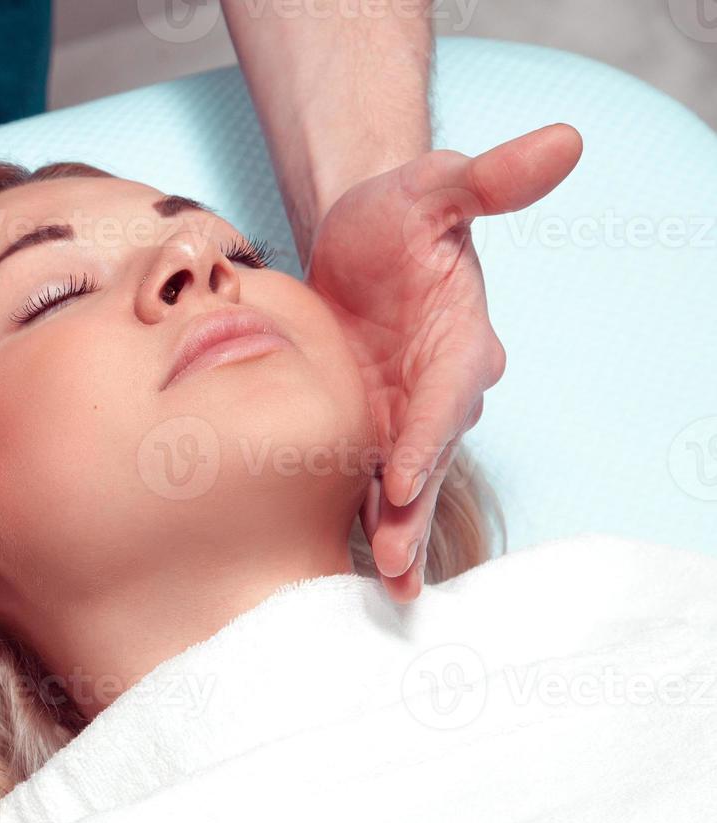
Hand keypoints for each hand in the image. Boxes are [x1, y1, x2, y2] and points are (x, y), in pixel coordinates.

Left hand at [304, 123, 583, 600]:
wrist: (361, 238)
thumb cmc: (398, 213)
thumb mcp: (430, 186)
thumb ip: (485, 179)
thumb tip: (562, 142)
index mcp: (459, 339)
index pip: (448, 396)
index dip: (429, 438)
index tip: (405, 477)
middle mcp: (439, 387)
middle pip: (429, 456)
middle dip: (415, 510)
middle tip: (398, 563)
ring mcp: (403, 412)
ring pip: (403, 481)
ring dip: (397, 531)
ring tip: (389, 585)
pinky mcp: (369, 425)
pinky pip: (369, 477)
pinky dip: (365, 515)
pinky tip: (354, 563)